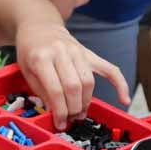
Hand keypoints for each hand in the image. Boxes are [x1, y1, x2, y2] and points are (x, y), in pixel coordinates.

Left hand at [15, 22, 129, 129]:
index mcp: (42, 57)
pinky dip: (119, 84)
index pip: (56, 90)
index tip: (60, 123)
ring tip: (79, 113)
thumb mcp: (27, 71)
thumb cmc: (31, 50)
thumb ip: (41, 92)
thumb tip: (56, 114)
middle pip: (74, 87)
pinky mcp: (89, 53)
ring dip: (86, 102)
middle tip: (70, 119)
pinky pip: (109, 69)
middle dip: (73, 108)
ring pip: (89, 82)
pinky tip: (124, 99)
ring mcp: (78, 51)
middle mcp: (62, 52)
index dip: (60, 111)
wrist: (39, 26)